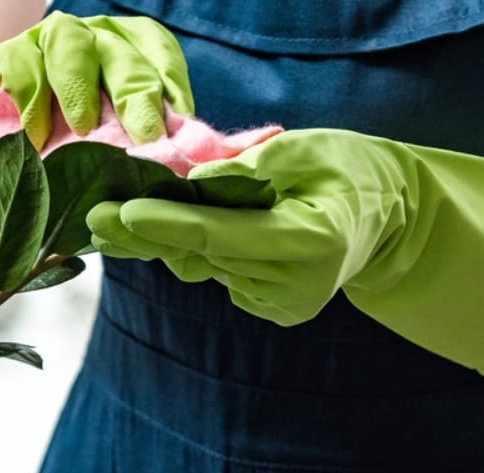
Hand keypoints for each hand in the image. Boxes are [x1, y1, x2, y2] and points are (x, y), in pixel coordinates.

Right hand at [0, 12, 193, 148]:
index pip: (162, 61)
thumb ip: (160, 139)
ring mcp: (57, 37)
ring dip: (77, 88)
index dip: (169, 94)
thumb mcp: (134, 132)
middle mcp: (102, 35)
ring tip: (83, 129)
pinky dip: (27, 95)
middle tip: (141, 137)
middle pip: (120, 56)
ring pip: (68, 43)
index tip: (170, 135)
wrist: (37, 136)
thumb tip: (189, 167)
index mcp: (141, 47)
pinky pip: (20, 59)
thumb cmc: (100, 136)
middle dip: (133, 96)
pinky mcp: (17, 49)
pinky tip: (34, 134)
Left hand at [87, 129, 405, 325]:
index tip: (122, 213)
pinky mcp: (276, 310)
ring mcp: (287, 305)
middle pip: (207, 256)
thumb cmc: (349, 169)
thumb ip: (249, 168)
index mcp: (315, 242)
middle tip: (92, 217)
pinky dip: (195, 251)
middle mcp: (299, 286)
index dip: (172, 223)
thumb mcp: (307, 149)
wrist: (391, 215)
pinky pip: (220, 275)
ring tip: (112, 222)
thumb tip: (188, 181)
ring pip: (207, 268)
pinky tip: (165, 233)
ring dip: (163, 243)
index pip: (225, 234)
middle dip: (148, 234)